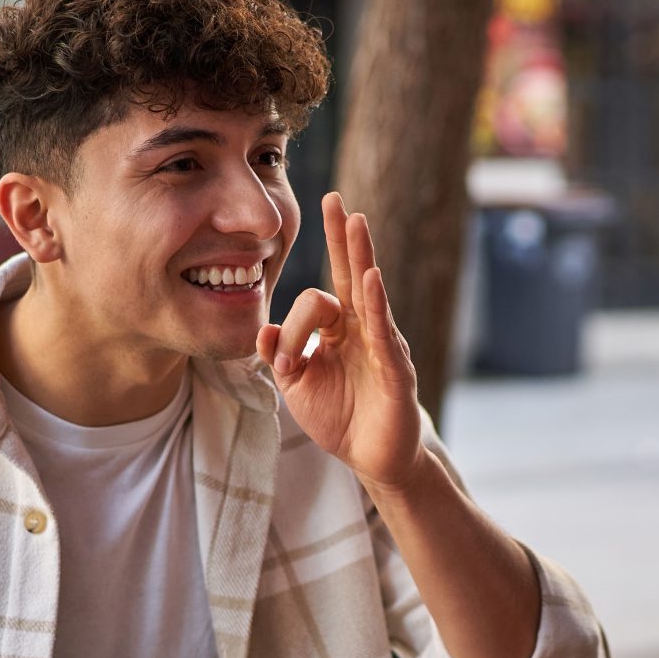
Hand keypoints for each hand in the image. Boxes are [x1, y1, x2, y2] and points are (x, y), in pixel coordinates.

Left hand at [259, 194, 425, 493]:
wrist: (373, 457)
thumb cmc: (340, 417)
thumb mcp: (296, 386)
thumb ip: (279, 357)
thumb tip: (262, 330)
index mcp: (339, 330)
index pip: (317, 300)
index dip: (299, 311)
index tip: (289, 335)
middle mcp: (363, 329)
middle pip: (351, 274)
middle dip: (343, 237)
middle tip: (334, 199)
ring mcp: (382, 345)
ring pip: (368, 295)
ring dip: (361, 257)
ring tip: (356, 222)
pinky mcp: (395, 369)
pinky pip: (383, 332)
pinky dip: (376, 305)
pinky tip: (371, 278)